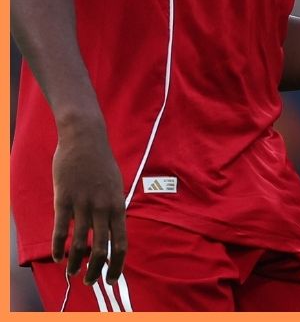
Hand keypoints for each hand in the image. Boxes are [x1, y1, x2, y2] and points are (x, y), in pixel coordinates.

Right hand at [51, 119, 125, 285]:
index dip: (117, 264)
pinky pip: (60, 229)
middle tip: (91, 282)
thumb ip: (114, 208)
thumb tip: (113, 229)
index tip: (113, 278)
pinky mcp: (63, 199)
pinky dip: (58, 246)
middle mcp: (103, 208)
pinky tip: (57, 257)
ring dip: (76, 263)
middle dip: (97, 270)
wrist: (86, 139)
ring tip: (72, 274)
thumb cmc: (101, 163)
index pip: (121, 243)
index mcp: (118, 205)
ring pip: (80, 242)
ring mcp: (83, 204)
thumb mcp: (116, 186)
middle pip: (102, 248)